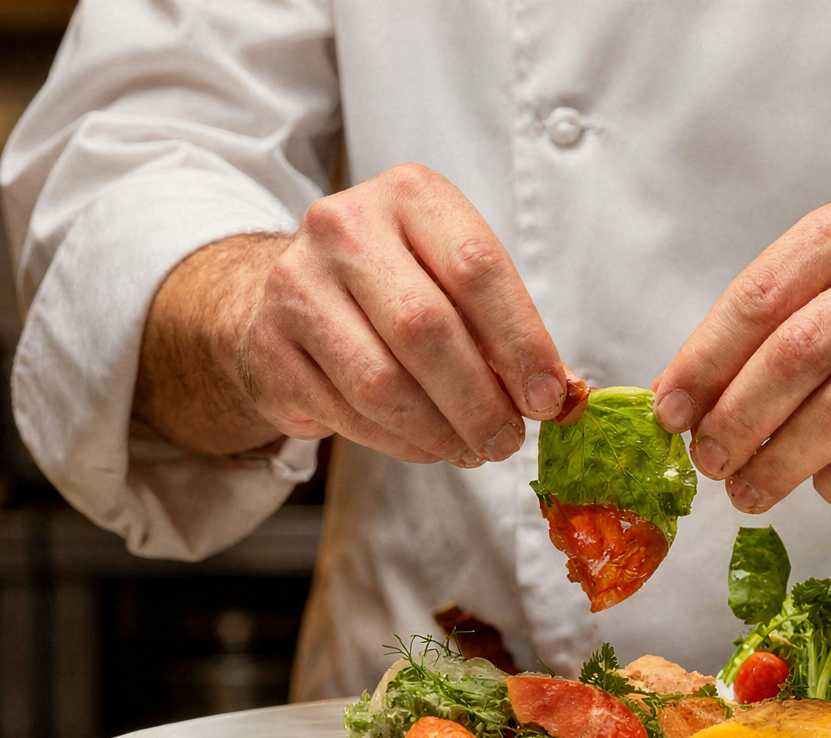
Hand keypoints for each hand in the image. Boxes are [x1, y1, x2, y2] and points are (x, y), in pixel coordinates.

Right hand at [233, 163, 568, 465]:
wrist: (282, 297)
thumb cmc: (391, 287)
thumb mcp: (453, 281)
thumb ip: (505, 331)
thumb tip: (561, 396)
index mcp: (409, 195)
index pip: (476, 266)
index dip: (520, 340)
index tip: (548, 398)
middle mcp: (345, 227)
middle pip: (425, 327)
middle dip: (478, 400)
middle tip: (507, 440)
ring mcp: (298, 284)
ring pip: (381, 382)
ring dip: (439, 431)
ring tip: (471, 450)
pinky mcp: (269, 346)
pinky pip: (347, 413)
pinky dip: (398, 442)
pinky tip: (425, 445)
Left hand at [652, 199, 830, 510]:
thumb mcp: (815, 296)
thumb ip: (747, 337)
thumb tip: (672, 401)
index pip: (757, 299)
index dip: (703, 364)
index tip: (668, 413)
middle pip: (796, 357)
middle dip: (736, 420)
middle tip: (708, 461)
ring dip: (779, 464)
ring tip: (747, 488)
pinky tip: (821, 483)